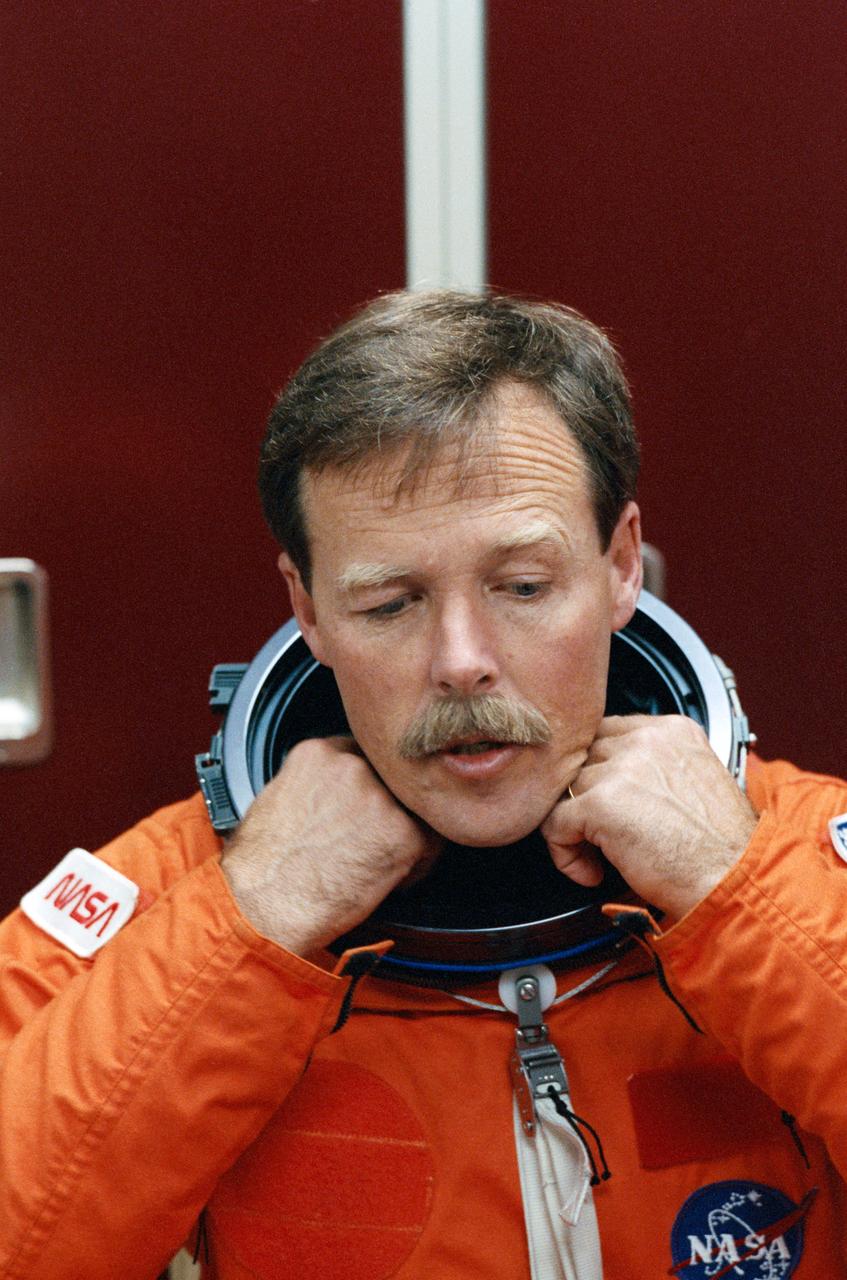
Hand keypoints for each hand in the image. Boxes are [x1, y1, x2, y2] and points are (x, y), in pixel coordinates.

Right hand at [221, 736, 440, 954]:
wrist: (264, 909)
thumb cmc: (262, 869)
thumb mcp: (278, 802)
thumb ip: (316, 784)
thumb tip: (335, 794)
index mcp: (317, 754)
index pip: (360, 755)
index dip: (365, 787)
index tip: (361, 809)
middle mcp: (351, 766)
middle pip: (388, 780)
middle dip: (384, 809)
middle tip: (366, 841)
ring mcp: (379, 797)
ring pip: (412, 811)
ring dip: (400, 835)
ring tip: (371, 864)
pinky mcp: (403, 832)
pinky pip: (428, 845)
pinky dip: (414, 867)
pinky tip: (385, 881)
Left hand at [541, 715, 756, 919]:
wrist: (734, 882)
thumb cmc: (720, 848)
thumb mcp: (696, 781)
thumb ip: (656, 767)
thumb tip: (610, 775)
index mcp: (672, 730)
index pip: (607, 734)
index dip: (600, 773)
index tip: (606, 805)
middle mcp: (646, 741)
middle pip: (583, 759)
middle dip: (584, 799)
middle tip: (600, 836)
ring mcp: (622, 769)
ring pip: (566, 790)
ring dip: (575, 828)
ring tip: (600, 857)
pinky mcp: (601, 804)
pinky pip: (554, 823)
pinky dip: (565, 853)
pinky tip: (592, 872)